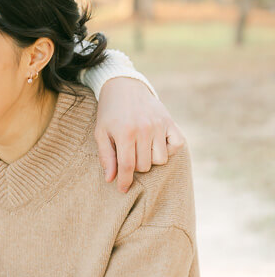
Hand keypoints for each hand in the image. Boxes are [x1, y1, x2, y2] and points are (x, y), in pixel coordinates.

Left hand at [95, 77, 184, 194]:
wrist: (124, 86)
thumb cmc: (110, 113)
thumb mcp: (101, 133)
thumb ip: (106, 157)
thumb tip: (111, 180)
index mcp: (125, 132)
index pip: (127, 166)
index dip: (125, 181)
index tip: (122, 189)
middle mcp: (144, 129)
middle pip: (144, 165)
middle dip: (135, 165)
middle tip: (128, 153)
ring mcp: (159, 125)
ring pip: (160, 159)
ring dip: (150, 159)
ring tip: (141, 148)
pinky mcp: (170, 121)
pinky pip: (176, 146)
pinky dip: (168, 150)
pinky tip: (156, 144)